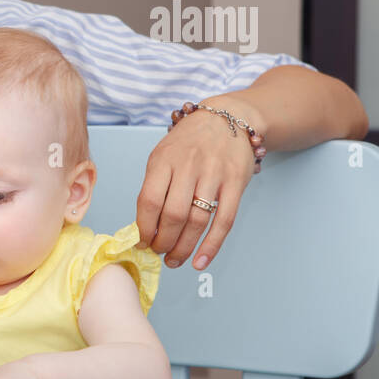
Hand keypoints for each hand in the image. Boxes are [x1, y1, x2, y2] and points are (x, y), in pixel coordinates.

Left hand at [136, 95, 256, 270]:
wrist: (227, 118)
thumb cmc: (188, 142)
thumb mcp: (162, 156)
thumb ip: (154, 186)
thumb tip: (144, 226)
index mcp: (163, 160)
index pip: (149, 201)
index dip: (144, 228)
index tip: (142, 243)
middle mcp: (188, 167)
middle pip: (173, 215)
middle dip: (163, 242)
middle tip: (159, 253)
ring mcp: (214, 174)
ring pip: (197, 221)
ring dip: (184, 247)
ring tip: (175, 260)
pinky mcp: (236, 183)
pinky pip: (224, 221)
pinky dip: (212, 245)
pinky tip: (201, 260)